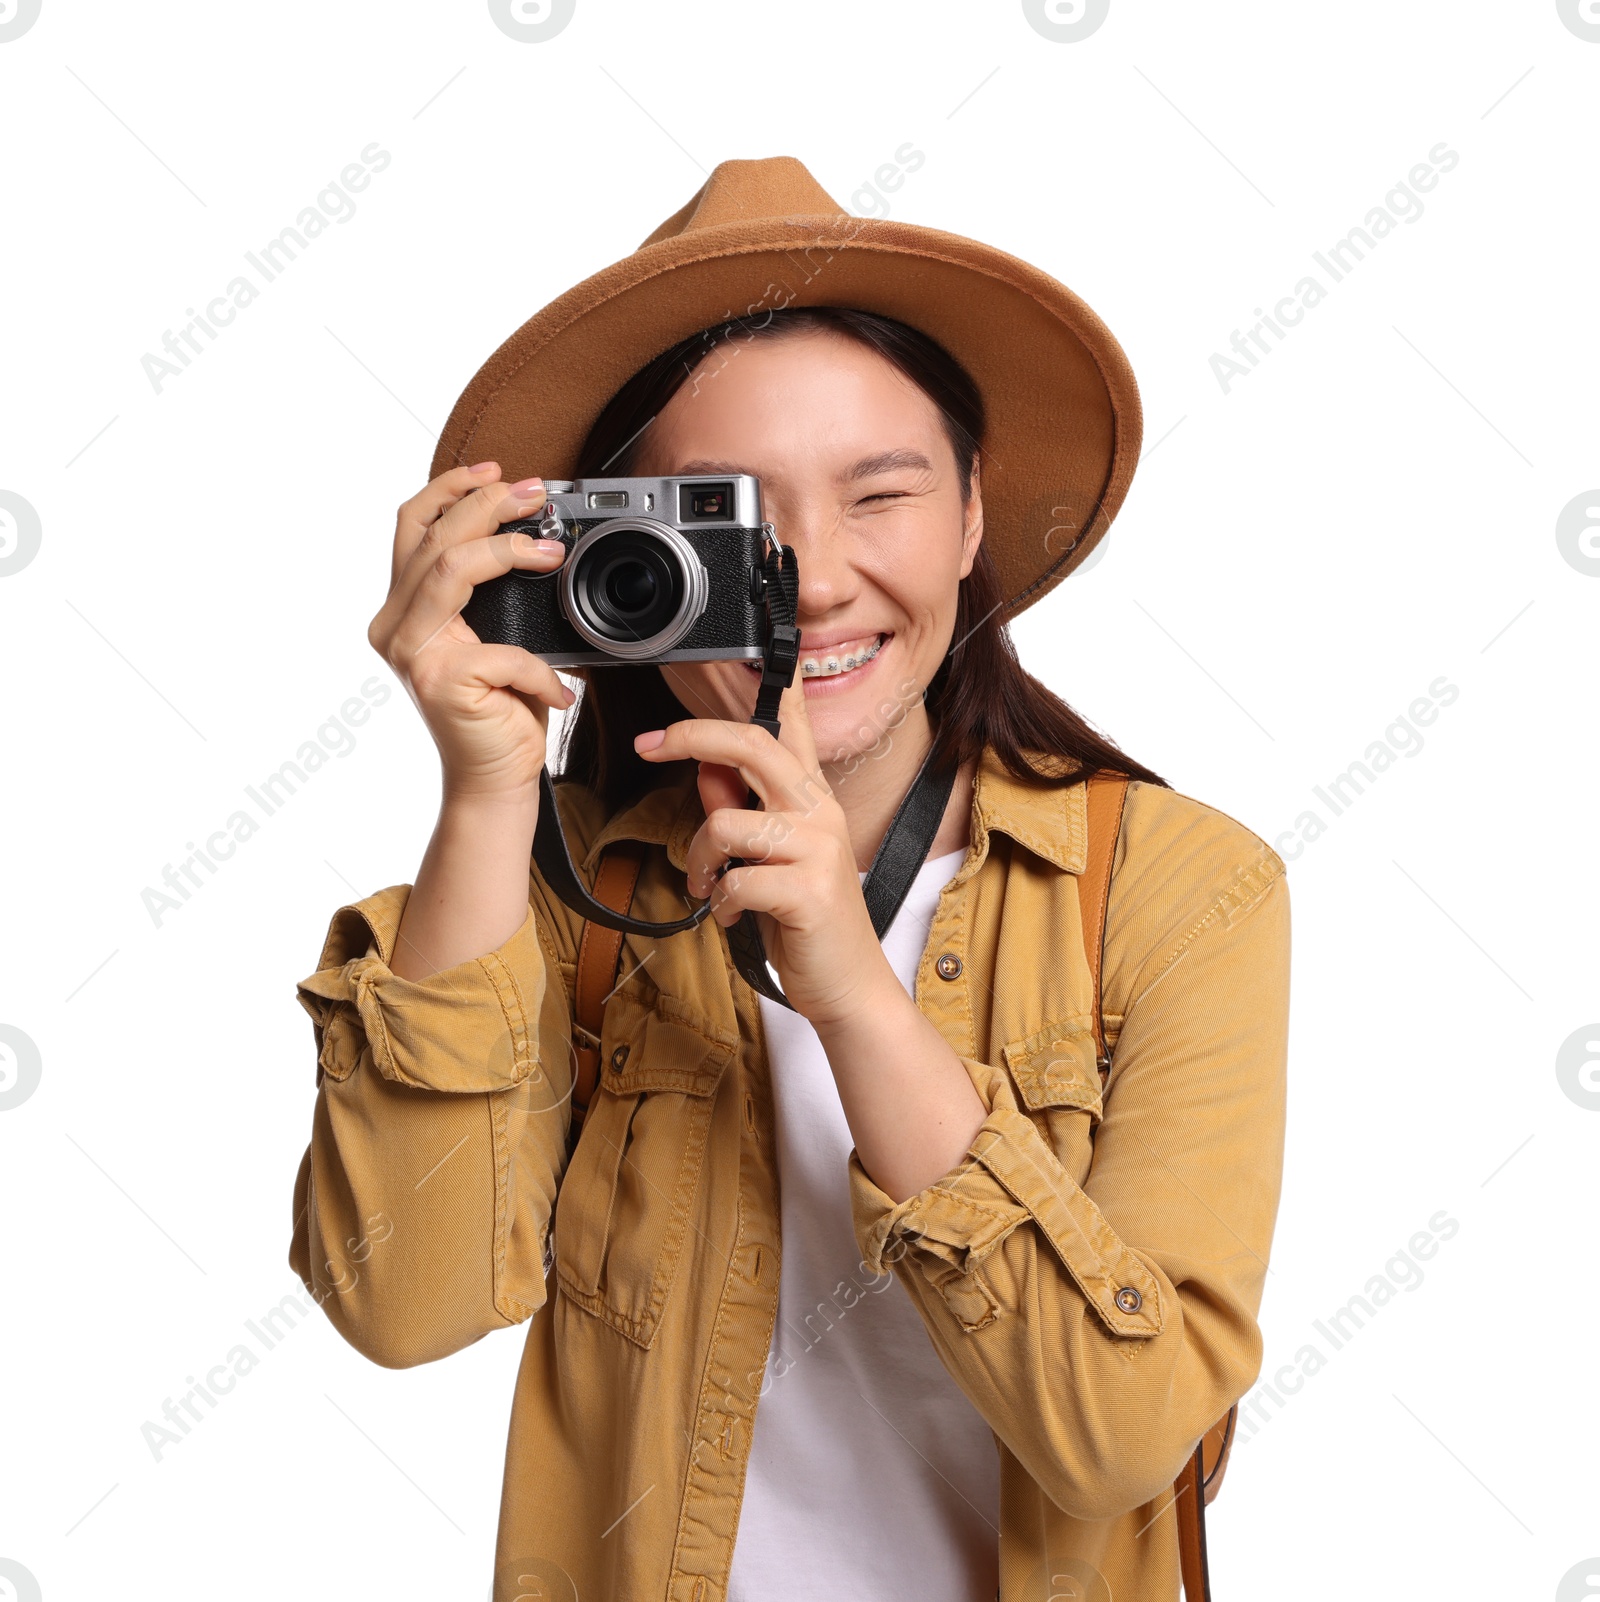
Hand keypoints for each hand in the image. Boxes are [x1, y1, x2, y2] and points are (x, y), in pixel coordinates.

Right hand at [368, 463, 573, 799]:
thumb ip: (489, 593)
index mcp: (402, 610)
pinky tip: (561, 689)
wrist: (495, 780)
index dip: (449, 490)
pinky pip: (503, 650)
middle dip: (486, 505)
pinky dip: (541, 667)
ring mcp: (412, 654)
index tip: (494, 471)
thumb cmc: (499, 710)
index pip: (412, 528)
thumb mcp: (493, 636)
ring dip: (507, 550)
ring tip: (552, 552)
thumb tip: (533, 536)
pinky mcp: (441, 682)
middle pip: (432, 538)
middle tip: (534, 493)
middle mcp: (395, 627)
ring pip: (450, 569)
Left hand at [634, 673, 895, 1029]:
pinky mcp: (809, 891)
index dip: (771, 681)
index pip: (793, 723)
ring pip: (727, 822)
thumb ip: (740, 808)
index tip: (741, 652)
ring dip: (702, 859)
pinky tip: (735, 916)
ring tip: (711, 886)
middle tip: (650, 747)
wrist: (848, 985)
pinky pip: (736, 879)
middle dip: (691, 737)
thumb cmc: (805, 920)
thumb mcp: (768, 857)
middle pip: (752, 745)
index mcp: (810, 796)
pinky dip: (722, 903)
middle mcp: (820, 811)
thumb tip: (705, 768)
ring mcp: (818, 849)